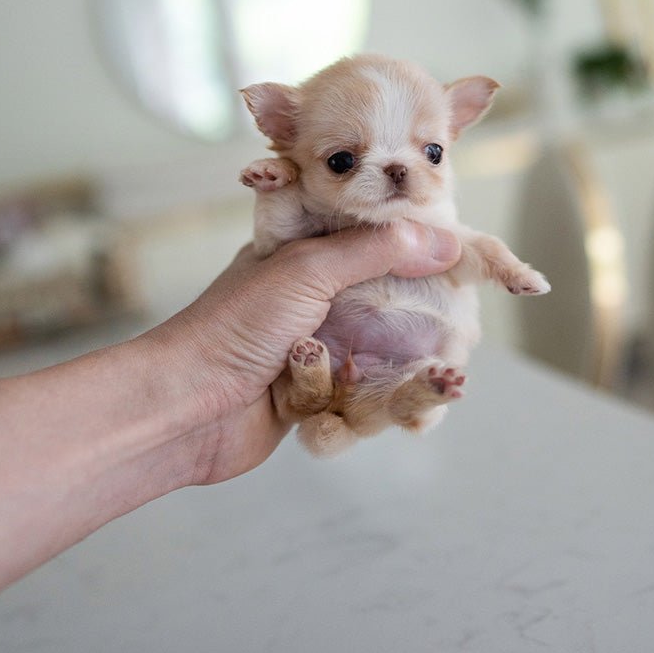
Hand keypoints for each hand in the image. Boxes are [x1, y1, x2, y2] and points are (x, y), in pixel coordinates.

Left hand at [148, 222, 461, 483]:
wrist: (182, 406)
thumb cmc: (234, 326)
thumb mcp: (308, 271)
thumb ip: (376, 252)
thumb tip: (443, 240)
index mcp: (313, 259)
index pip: (383, 249)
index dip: (425, 260)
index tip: (471, 270)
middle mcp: (318, 304)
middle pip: (392, 316)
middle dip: (424, 337)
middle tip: (458, 352)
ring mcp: (316, 353)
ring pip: (380, 368)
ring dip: (398, 382)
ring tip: (442, 383)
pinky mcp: (311, 401)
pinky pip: (355, 406)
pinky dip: (351, 410)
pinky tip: (346, 411)